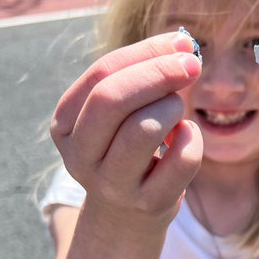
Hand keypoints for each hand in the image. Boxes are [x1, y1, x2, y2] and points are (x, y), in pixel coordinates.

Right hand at [50, 32, 202, 223]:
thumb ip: (141, 72)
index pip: (100, 75)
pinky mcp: (148, 204)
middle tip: (191, 65)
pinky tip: (186, 137)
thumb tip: (183, 46)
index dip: (144, 53)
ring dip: (172, 107)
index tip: (182, 44)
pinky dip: (194, 138)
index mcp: (65, 123)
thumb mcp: (119, 110)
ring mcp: (112, 184)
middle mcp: (80, 155)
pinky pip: (182, 160)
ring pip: (144, 129)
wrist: (126, 214)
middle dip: (157, 73)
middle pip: (111, 99)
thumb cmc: (125, 142)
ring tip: (176, 109)